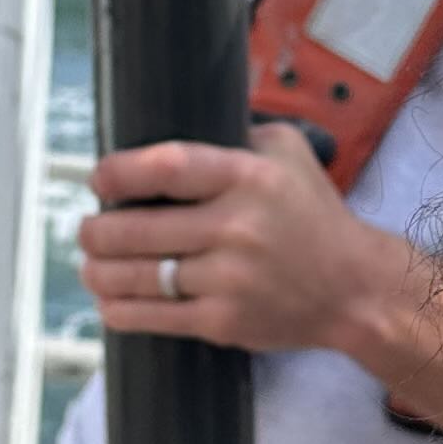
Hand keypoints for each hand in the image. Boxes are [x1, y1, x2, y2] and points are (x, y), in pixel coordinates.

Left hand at [79, 123, 411, 357]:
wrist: (356, 289)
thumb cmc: (314, 215)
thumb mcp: (289, 153)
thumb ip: (236, 134)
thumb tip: (174, 121)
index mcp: (248, 177)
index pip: (166, 167)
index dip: (118, 173)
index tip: (98, 179)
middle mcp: (237, 227)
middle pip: (137, 228)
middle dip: (95, 231)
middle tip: (86, 229)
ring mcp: (230, 279)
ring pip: (138, 276)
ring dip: (99, 271)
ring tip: (90, 264)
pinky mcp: (225, 321)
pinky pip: (155, 317)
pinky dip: (121, 310)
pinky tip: (108, 301)